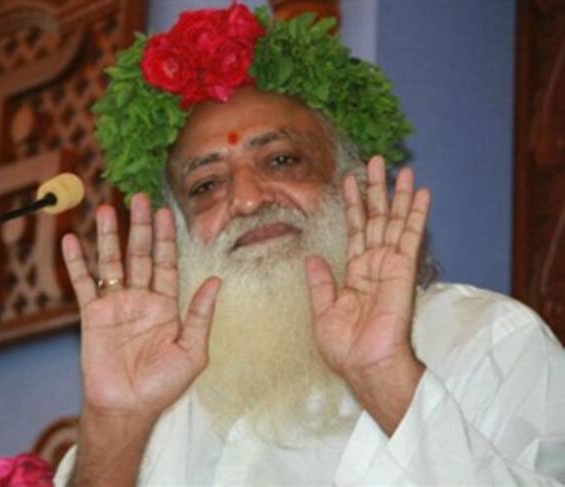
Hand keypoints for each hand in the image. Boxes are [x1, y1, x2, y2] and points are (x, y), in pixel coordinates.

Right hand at [61, 194, 220, 420]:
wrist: (128, 408)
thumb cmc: (163, 385)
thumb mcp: (193, 351)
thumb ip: (201, 314)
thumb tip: (217, 280)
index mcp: (166, 305)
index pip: (166, 263)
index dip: (166, 238)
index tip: (166, 212)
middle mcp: (141, 299)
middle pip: (140, 254)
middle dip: (140, 226)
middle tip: (139, 197)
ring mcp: (115, 305)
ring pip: (111, 262)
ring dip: (108, 236)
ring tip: (105, 208)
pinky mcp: (92, 315)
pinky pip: (83, 284)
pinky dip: (76, 263)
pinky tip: (72, 241)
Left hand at [305, 156, 429, 394]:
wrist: (365, 366)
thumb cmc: (346, 348)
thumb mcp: (323, 312)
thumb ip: (320, 283)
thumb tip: (312, 258)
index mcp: (355, 274)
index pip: (355, 231)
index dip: (353, 205)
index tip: (350, 180)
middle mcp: (375, 265)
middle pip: (376, 219)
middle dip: (376, 190)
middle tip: (377, 161)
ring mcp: (390, 266)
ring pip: (394, 222)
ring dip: (398, 194)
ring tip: (402, 167)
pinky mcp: (403, 270)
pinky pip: (410, 237)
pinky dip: (416, 214)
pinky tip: (422, 193)